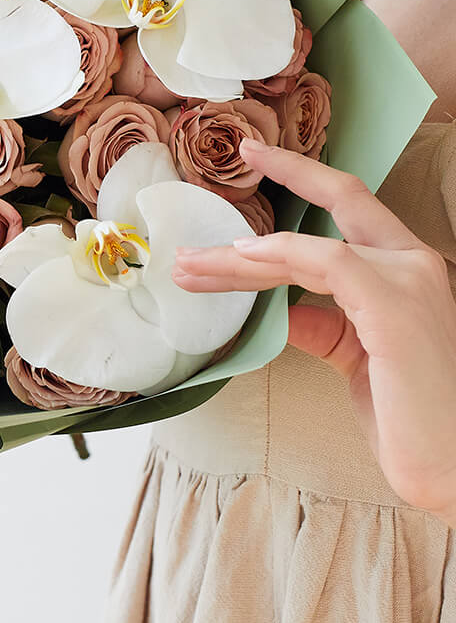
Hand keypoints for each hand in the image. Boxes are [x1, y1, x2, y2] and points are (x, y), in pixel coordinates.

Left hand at [171, 138, 455, 525]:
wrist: (451, 465)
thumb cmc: (408, 415)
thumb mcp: (355, 355)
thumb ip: (322, 323)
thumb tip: (279, 309)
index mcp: (404, 269)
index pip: (350, 204)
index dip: (302, 175)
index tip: (255, 157)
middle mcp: (412, 263)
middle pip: (338, 198)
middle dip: (279, 177)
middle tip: (226, 170)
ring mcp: (407, 280)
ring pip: (310, 242)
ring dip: (241, 255)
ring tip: (192, 266)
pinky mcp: (395, 306)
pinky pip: (328, 262)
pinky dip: (280, 255)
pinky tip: (242, 260)